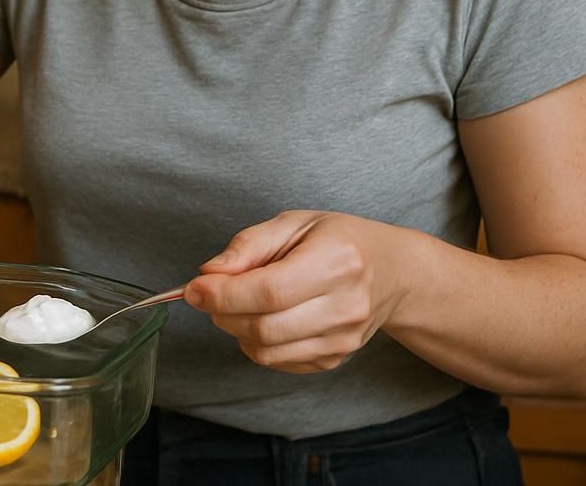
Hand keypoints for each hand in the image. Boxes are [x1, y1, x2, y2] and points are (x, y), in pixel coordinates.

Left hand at [184, 210, 412, 373]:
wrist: (391, 272)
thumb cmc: (339, 241)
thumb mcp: (294, 223)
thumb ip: (249, 245)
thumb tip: (209, 273)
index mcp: (336, 262)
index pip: (269, 291)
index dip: (223, 294)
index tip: (194, 288)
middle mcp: (345, 306)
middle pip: (264, 327)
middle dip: (223, 313)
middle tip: (211, 293)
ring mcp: (342, 339)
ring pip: (266, 351)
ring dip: (235, 330)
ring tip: (238, 304)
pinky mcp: (335, 359)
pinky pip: (277, 362)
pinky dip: (256, 344)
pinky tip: (263, 318)